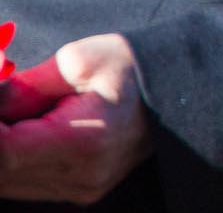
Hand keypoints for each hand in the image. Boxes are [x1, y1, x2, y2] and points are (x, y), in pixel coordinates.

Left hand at [0, 33, 153, 201]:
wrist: (175, 87)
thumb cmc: (129, 66)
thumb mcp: (78, 61)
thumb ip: (22, 87)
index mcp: (85, 139)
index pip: (5, 150)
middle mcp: (82, 175)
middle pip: (1, 171)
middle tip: (3, 101)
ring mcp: (81, 188)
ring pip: (6, 182)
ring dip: (1, 150)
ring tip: (16, 114)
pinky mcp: (80, 192)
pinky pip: (24, 184)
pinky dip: (10, 161)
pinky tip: (23, 131)